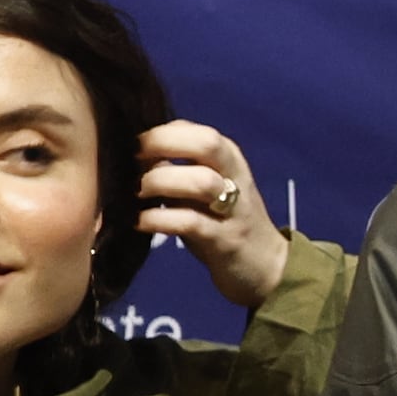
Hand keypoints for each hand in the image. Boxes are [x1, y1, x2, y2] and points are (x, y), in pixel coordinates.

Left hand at [133, 118, 288, 307]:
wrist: (265, 265)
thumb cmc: (224, 222)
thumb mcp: (204, 188)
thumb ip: (177, 168)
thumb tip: (132, 155)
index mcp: (229, 158)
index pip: (195, 130)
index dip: (159, 132)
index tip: (131, 146)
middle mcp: (235, 176)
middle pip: (206, 143)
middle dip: (163, 143)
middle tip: (133, 158)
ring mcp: (234, 209)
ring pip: (201, 181)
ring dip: (161, 182)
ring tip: (136, 193)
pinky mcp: (226, 240)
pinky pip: (191, 223)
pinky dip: (159, 219)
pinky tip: (140, 222)